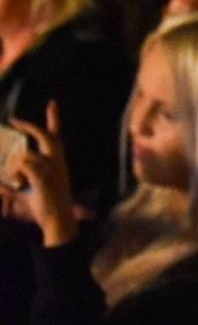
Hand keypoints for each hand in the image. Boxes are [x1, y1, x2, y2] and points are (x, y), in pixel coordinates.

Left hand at [3, 103, 77, 246]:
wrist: (58, 221)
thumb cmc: (45, 205)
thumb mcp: (27, 192)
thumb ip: (11, 186)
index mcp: (57, 162)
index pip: (56, 136)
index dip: (54, 118)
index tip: (52, 103)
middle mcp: (57, 162)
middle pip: (46, 136)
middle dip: (30, 126)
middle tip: (13, 120)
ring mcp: (52, 169)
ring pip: (24, 156)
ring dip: (14, 168)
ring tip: (15, 182)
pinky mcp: (44, 177)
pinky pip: (23, 166)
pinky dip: (15, 175)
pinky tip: (17, 184)